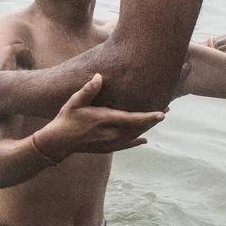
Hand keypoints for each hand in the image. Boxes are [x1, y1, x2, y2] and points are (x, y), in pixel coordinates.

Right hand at [38, 74, 165, 155]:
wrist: (58, 142)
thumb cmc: (66, 118)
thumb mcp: (74, 102)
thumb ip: (88, 90)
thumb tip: (99, 76)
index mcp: (105, 121)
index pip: (132, 119)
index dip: (149, 117)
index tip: (163, 114)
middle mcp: (110, 134)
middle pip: (137, 128)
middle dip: (152, 119)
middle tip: (167, 109)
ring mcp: (110, 143)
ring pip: (134, 135)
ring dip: (147, 127)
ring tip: (158, 118)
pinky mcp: (107, 149)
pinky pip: (126, 145)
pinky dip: (136, 142)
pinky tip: (144, 140)